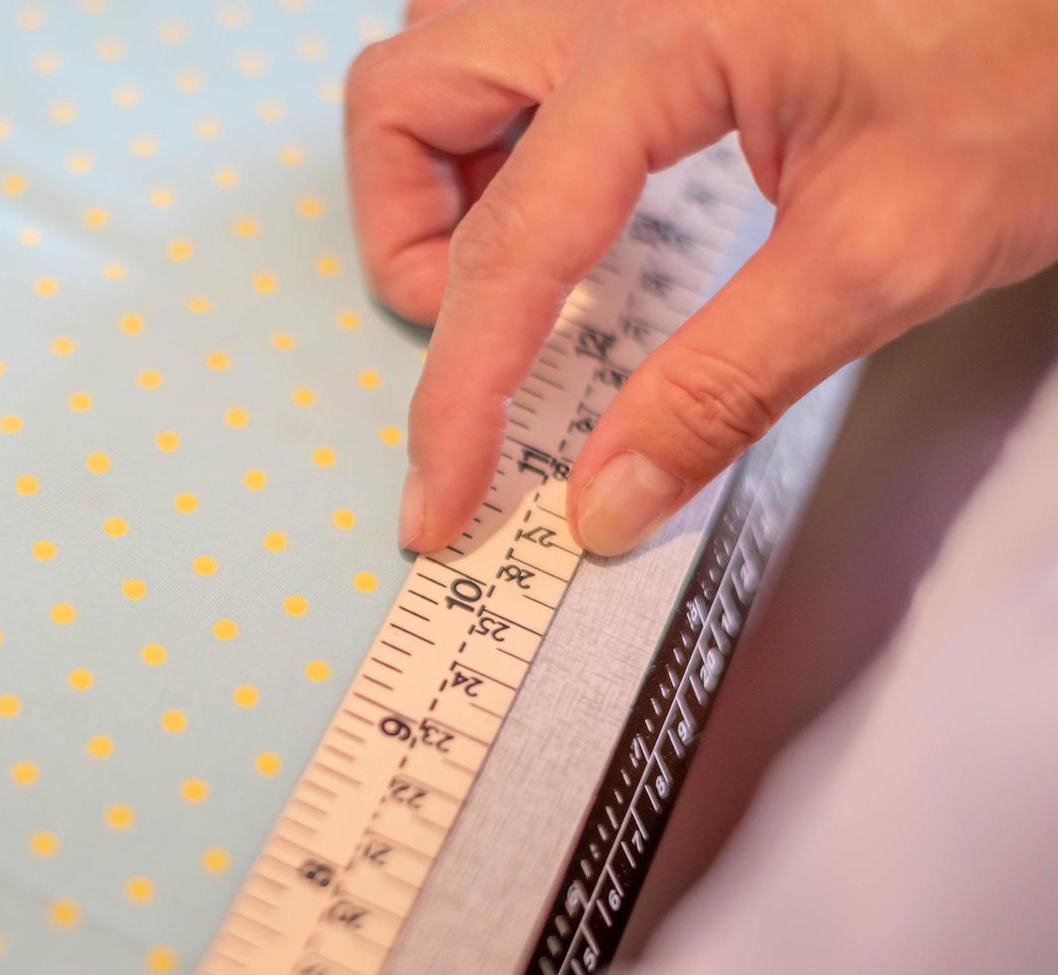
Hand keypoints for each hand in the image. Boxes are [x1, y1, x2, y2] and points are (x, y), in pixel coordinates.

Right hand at [347, 0, 1057, 554]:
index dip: (461, 395)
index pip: (510, 245)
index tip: (440, 502)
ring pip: (441, 53)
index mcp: (660, 41)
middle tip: (476, 334)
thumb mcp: (882, 256)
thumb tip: (605, 500)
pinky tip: (571, 197)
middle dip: (406, 236)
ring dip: (440, 168)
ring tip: (513, 261)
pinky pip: (510, 46)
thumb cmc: (1035, 81)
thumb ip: (724, 386)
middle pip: (406, 94)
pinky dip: (497, 132)